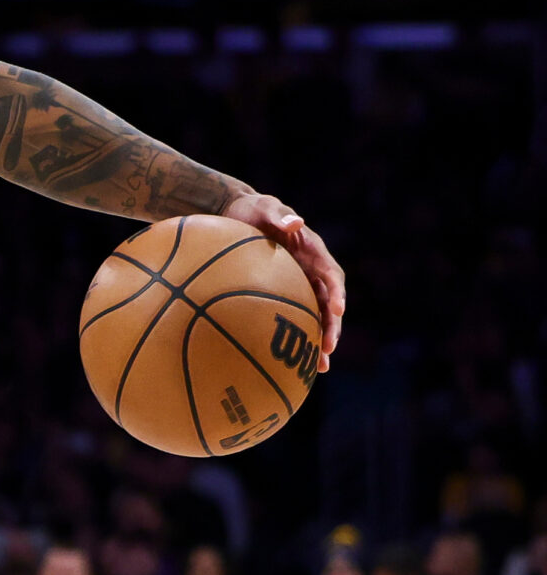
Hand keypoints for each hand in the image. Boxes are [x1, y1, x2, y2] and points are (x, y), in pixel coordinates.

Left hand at [220, 192, 342, 367]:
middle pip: (329, 302)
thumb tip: (296, 221)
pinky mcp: (283, 291)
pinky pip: (292, 315)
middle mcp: (310, 269)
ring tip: (321, 367)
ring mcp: (298, 281)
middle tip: (329, 349)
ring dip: (320, 339)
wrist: (236, 213)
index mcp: (312, 250)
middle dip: (333, 326)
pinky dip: (295, 336)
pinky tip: (288, 362)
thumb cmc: (251, 209)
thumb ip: (279, 215)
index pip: (332, 274)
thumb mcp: (264, 207)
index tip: (338, 311)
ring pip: (315, 314)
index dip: (337, 293)